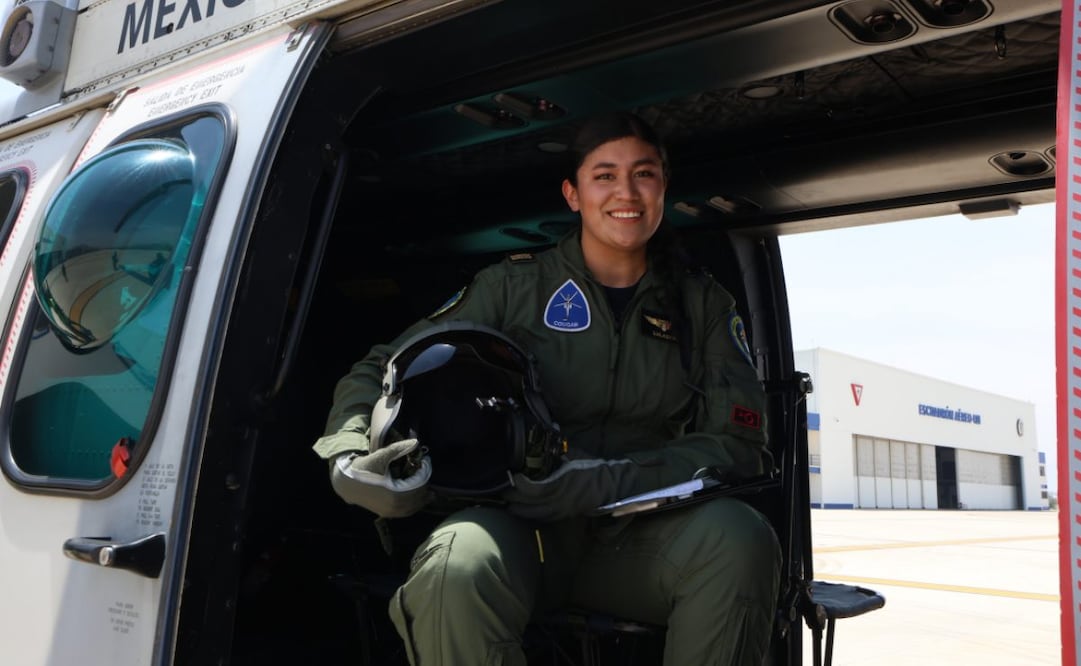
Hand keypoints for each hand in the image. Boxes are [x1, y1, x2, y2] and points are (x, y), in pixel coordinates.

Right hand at [330, 439, 431, 517]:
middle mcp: (394, 506)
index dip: (425, 472)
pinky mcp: (386, 513)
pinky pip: (405, 512)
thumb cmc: (364, 468)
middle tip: (426, 471)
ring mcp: (390, 512)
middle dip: (425, 483)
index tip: (426, 462)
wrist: (347, 482)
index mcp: (395, 494)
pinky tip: (417, 499)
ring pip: (413, 507)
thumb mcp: (381, 457)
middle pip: (418, 496)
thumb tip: (416, 442)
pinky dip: (413, 505)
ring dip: (422, 497)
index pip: (418, 484)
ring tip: (429, 489)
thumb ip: (399, 449)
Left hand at [502, 456, 637, 521]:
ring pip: (532, 515)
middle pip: (528, 505)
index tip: (512, 476)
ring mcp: (560, 511)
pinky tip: (522, 509)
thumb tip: (544, 435)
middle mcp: (559, 501)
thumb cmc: (592, 468)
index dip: (519, 485)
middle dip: (512, 498)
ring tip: (507, 500)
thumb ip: (557, 450)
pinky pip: (541, 519)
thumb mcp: (574, 456)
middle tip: (501, 489)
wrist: (611, 486)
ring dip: (518, 508)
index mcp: (561, 484)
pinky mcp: (562, 516)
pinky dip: (529, 514)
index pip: (534, 489)